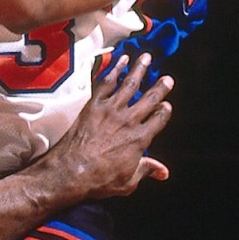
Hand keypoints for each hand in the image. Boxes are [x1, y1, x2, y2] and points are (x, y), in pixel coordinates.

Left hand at [36, 56, 173, 206]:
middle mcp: (129, 120)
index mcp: (140, 139)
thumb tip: (164, 172)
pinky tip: (122, 60)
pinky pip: (107, 82)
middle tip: (168, 78)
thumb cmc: (99, 180)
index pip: (159, 119)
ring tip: (147, 57)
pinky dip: (116, 69)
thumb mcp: (128, 182)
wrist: (70, 171)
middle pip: (150, 98)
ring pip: (130, 84)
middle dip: (160, 87)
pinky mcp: (94, 104)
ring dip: (140, 69)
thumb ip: (146, 170)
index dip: (165, 111)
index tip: (167, 105)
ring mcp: (111, 110)